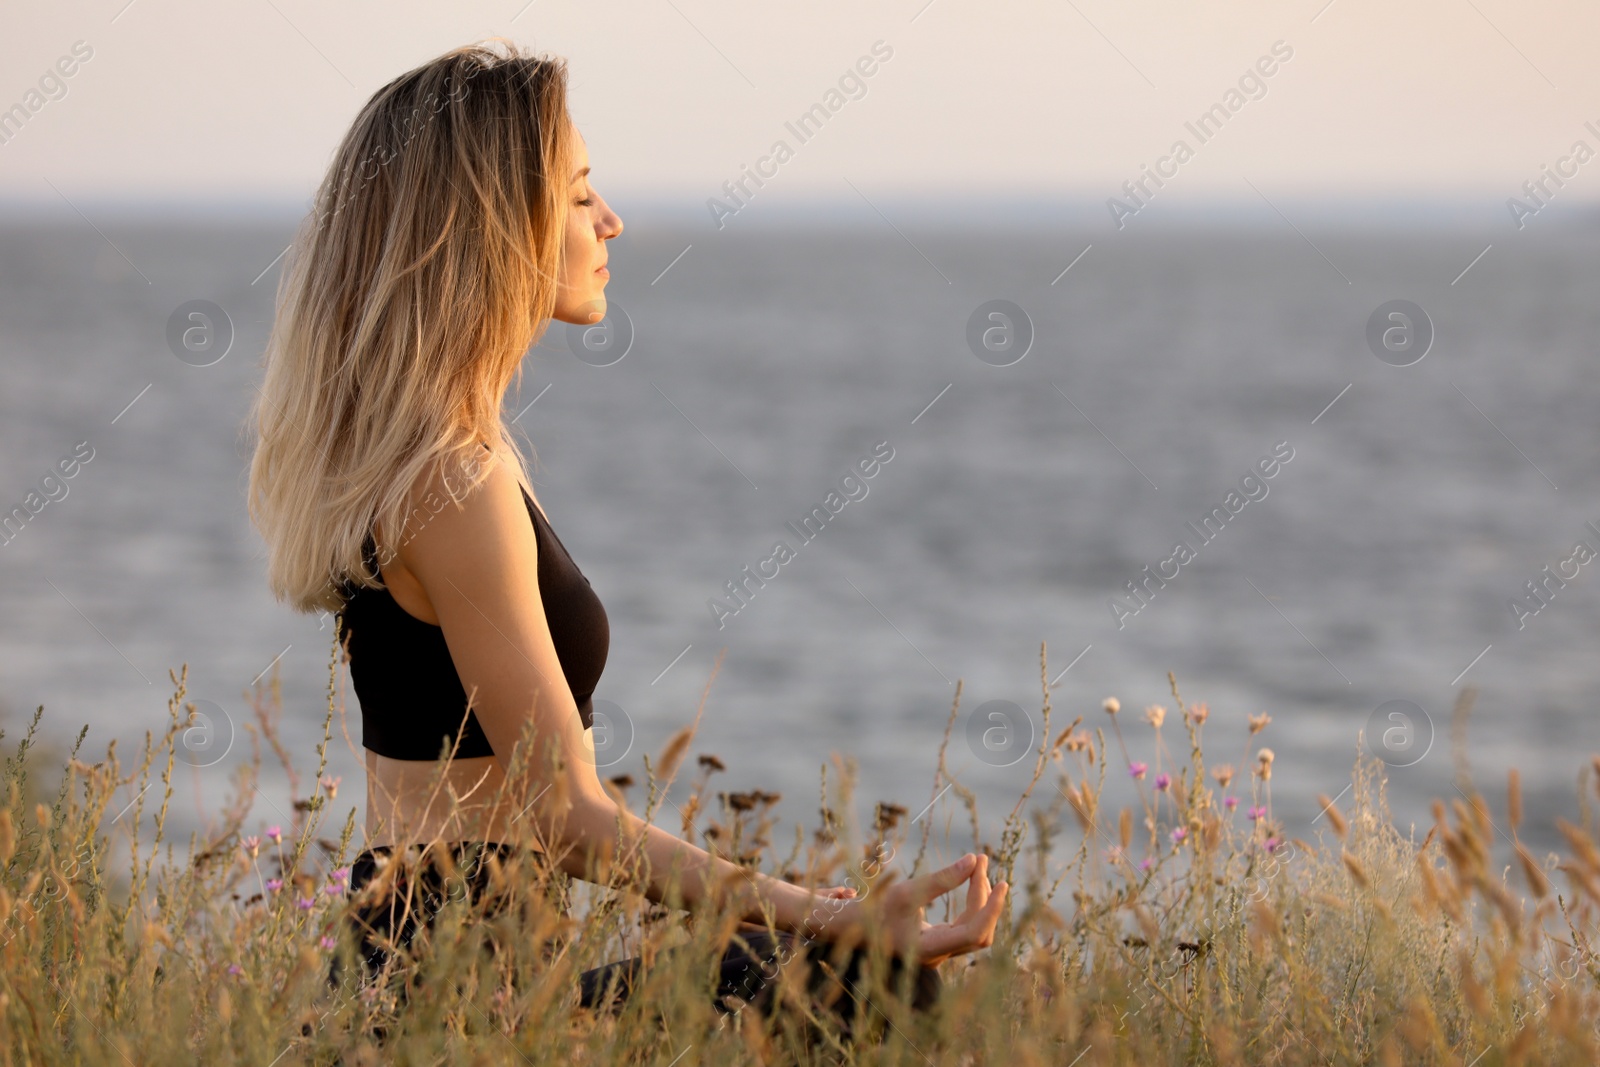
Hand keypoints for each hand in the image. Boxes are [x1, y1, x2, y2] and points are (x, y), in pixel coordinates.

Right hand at [836, 853, 1006, 965]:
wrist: (856, 928)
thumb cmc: (876, 909)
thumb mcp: (906, 891)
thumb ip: (941, 879)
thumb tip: (974, 860)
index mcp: (930, 949)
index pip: (975, 933)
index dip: (992, 909)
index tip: (1001, 882)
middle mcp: (940, 956)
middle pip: (980, 931)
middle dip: (986, 897)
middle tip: (982, 862)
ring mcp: (942, 951)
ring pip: (976, 929)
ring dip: (981, 898)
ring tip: (978, 867)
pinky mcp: (940, 942)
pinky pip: (967, 925)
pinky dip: (972, 903)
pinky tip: (970, 880)